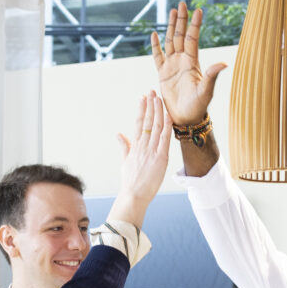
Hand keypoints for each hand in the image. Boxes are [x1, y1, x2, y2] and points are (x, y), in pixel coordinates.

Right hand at [106, 92, 170, 228]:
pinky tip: (168, 115)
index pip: (139, 124)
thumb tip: (118, 134)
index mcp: (135, 147)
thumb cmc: (130, 181)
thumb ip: (124, 146)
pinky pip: (165, 139)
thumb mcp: (125, 161)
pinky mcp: (160, 158)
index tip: (143, 98)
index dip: (141, 110)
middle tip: (152, 91)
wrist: (133, 195)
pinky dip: (167, 127)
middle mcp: (142, 146)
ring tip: (159, 98)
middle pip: (147, 121)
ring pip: (156, 127)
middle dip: (150, 105)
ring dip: (158, 111)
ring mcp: (151, 151)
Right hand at [150, 1, 226, 124]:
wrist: (185, 118)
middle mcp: (182, 61)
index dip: (195, 24)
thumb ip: (212, 75)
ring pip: (170, 42)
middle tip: (182, 3)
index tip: (198, 9)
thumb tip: (224, 63)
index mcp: (192, 62)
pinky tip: (155, 34)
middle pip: (181, 35)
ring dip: (171, 27)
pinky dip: (156, 45)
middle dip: (182, 20)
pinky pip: (158, 56)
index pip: (193, 38)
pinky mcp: (162, 74)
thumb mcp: (206, 90)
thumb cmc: (198, 106)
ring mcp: (172, 66)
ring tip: (172, 12)